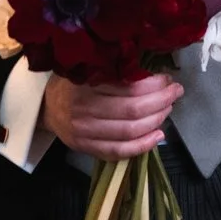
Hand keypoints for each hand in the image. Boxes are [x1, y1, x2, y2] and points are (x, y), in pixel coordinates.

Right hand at [44, 71, 181, 159]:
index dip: (153, 85)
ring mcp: (86, 133)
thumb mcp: (87, 68)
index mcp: (85, 85)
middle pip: (132, 111)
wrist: (45, 108)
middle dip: (161, 101)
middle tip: (175, 92)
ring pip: (129, 132)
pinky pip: (120, 151)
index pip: (128, 88)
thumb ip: (114, 70)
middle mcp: (84, 110)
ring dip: (156, 120)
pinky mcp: (88, 149)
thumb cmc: (71, 83)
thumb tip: (151, 70)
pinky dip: (143, 145)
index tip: (167, 78)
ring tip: (168, 109)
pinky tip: (158, 135)